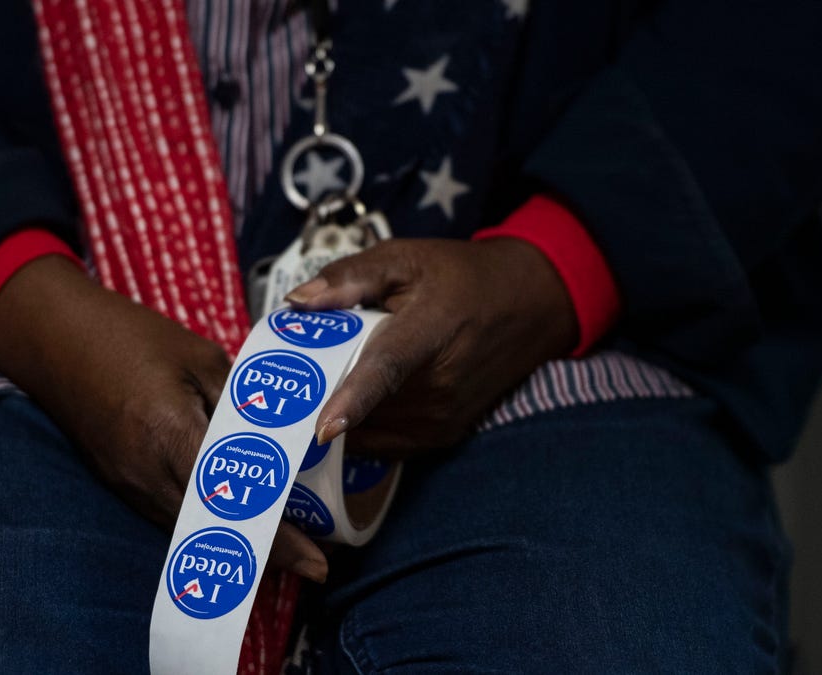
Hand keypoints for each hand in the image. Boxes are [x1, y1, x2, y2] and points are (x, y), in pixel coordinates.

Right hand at [0, 256, 327, 580]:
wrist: (54, 338)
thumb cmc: (129, 337)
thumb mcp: (199, 358)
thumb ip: (239, 403)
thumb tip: (277, 437)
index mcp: (172, 434)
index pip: (236, 502)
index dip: (277, 539)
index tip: (317, 562)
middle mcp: (147, 472)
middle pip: (216, 531)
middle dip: (266, 554)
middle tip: (312, 565)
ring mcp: (128, 482)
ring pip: (191, 531)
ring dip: (235, 545)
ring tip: (283, 550)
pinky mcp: (118, 481)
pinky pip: (169, 515)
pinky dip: (204, 527)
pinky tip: (230, 524)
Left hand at [286, 238, 577, 457]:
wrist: (528, 305)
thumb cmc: (459, 277)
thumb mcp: (405, 259)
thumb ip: (349, 278)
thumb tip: (298, 302)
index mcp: (429, 331)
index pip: (387, 370)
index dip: (354, 400)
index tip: (322, 428)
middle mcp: (440, 384)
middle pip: (365, 404)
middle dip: (325, 395)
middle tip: (293, 374)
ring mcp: (444, 415)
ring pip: (371, 427)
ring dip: (344, 411)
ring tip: (328, 378)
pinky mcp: (444, 433)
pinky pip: (386, 441)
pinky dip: (364, 426)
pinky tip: (352, 401)